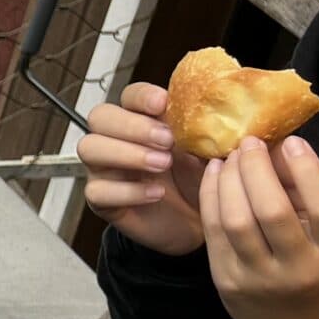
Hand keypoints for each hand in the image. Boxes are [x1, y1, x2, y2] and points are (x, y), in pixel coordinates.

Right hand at [80, 81, 203, 256]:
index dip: (142, 96)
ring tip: (161, 165)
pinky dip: (128, 190)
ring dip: (126, 153)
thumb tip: (229, 109)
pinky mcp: (102, 199)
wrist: (197, 222)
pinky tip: (156, 193)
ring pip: (89, 148)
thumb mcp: (210, 152)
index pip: (129, 95)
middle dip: (132, 125)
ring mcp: (105, 168)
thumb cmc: (200, 181)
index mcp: (145, 120)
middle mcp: (117, 139)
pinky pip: (97, 189)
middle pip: (100, 117)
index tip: (163, 104)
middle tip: (166, 140)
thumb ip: (210, 129)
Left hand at [201, 134, 318, 318]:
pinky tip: (214, 175)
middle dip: (257, 170)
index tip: (292, 141)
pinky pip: (213, 232)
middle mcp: (298, 269)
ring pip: (236, 221)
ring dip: (229, 180)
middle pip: (272, 210)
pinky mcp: (226, 281)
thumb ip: (309, 197)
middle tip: (250, 143)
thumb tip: (280, 149)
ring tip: (230, 156)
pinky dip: (211, 198)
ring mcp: (258, 278)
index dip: (308, 171)